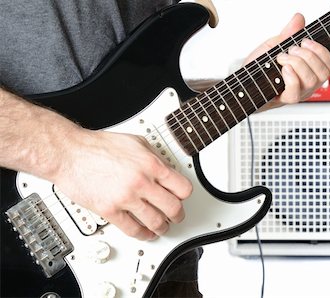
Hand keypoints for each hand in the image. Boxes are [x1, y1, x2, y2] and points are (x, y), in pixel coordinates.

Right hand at [52, 129, 191, 239]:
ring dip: (163, 228)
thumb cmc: (98, 146)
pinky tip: (145, 233)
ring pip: (156, 222)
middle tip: (176, 216)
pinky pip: (133, 230)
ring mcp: (126, 197)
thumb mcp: (136, 142)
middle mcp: (142, 181)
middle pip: (173, 208)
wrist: (70, 153)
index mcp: (151, 164)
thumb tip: (168, 171)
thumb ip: (155, 157)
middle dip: (177, 215)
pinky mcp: (110, 210)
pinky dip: (143, 235)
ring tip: (162, 227)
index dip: (184, 196)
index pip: (182, 188)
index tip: (181, 198)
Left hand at [245, 13, 329, 109]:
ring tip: (282, 58)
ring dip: (297, 63)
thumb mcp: (274, 46)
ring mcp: (298, 93)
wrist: (243, 82)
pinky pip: (295, 92)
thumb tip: (299, 19)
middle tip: (291, 50)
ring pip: (311, 80)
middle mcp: (307, 85)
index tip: (305, 41)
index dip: (322, 52)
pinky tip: (283, 68)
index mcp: (310, 71)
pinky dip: (291, 77)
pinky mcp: (284, 99)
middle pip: (324, 73)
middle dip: (308, 55)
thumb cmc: (259, 67)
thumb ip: (288, 34)